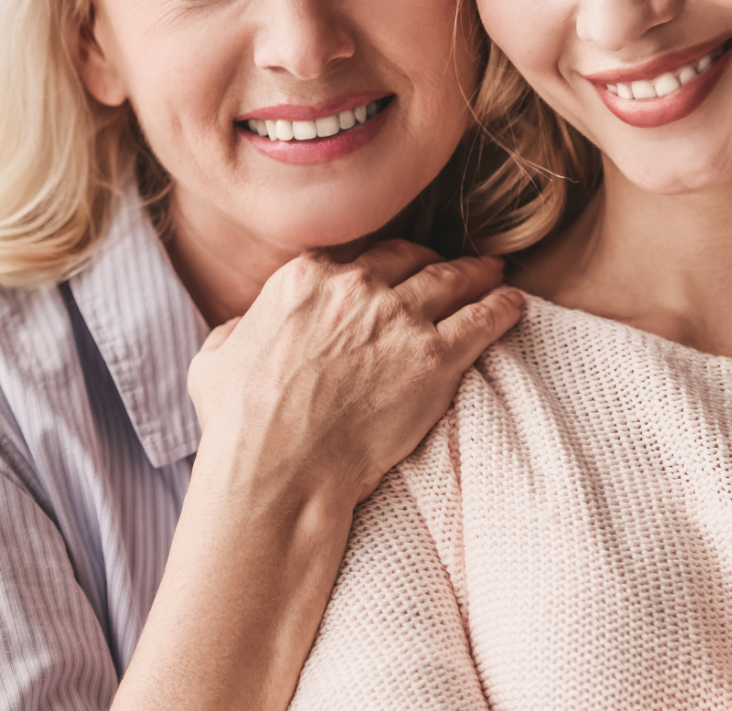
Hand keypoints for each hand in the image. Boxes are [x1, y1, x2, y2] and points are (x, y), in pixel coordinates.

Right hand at [186, 241, 524, 505]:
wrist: (278, 473)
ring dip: (478, 274)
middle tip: (454, 267)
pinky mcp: (435, 358)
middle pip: (409, 260)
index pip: (358, 258)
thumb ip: (240, 329)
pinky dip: (502, 307)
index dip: (381, 266)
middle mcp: (355, 287)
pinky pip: (482, 319)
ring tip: (496, 272)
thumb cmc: (240, 426)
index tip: (395, 273)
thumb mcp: (216, 358)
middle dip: (433, 261)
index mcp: (305, 278)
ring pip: (452, 281)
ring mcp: (399, 319)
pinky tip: (515, 302)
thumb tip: (247, 327)